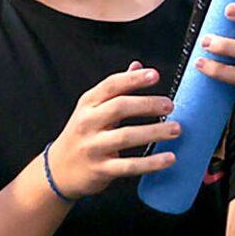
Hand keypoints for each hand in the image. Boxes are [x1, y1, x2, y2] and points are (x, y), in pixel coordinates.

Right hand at [46, 64, 178, 195]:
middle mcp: (87, 123)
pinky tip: (169, 158)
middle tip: (169, 106)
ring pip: (126, 136)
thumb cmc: (81, 135)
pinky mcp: (101, 169)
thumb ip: (116, 89)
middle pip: (119, 107)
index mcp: (87, 105)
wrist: (58, 169)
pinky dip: (152, 163)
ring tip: (175, 129)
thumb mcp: (92, 109)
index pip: (110, 86)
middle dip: (147, 104)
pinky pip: (129, 165)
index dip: (133, 79)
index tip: (155, 75)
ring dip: (154, 132)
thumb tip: (137, 66)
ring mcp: (93, 146)